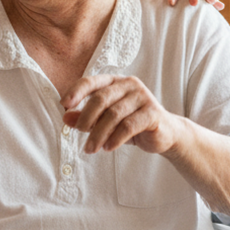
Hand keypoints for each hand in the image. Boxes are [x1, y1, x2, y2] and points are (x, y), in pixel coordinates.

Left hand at [61, 74, 181, 155]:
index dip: (76, 91)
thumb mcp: (106, 120)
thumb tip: (65, 118)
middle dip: (86, 117)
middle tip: (78, 132)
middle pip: (101, 98)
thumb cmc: (131, 123)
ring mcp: (143, 97)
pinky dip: (115, 138)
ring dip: (98, 133)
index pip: (91, 81)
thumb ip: (86, 117)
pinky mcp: (153, 113)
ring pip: (113, 114)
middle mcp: (129, 84)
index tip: (64, 105)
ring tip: (90, 148)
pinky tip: (108, 148)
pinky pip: (129, 126)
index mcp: (115, 81)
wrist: (165, 134)